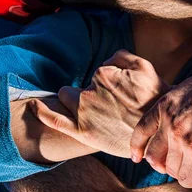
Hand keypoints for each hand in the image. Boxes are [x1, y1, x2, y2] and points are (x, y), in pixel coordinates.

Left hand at [31, 50, 168, 157]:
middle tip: (109, 106)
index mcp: (103, 75)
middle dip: (89, 90)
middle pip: (80, 85)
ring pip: (68, 97)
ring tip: (97, 113)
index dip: (109, 83)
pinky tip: (32, 105)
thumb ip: (120, 56)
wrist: (159, 134)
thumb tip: (106, 63)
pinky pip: (54, 119)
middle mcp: (90, 93)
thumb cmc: (153, 100)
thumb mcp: (144, 67)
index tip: (121, 95)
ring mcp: (84, 114)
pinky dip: (41, 110)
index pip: (97, 74)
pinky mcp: (82, 132)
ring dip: (75, 100)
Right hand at [130, 46, 191, 188]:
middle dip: (184, 171)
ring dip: (163, 163)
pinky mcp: (162, 105)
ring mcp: (168, 118)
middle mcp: (178, 134)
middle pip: (171, 168)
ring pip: (154, 155)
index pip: (187, 179)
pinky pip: (141, 130)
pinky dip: (136, 146)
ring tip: (175, 160)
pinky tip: (138, 157)